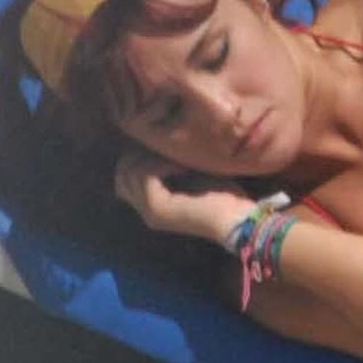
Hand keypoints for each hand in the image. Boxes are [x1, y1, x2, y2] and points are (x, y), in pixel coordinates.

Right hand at [114, 149, 253, 245]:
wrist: (241, 220)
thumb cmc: (226, 197)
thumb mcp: (196, 175)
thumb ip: (175, 164)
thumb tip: (161, 142)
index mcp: (154, 205)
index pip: (125, 177)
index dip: (141, 157)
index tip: (166, 149)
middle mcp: (146, 212)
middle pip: (121, 175)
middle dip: (141, 155)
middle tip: (168, 151)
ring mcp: (150, 212)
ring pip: (129, 173)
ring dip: (151, 158)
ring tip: (176, 159)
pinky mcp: (157, 209)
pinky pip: (145, 176)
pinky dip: (161, 164)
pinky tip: (182, 166)